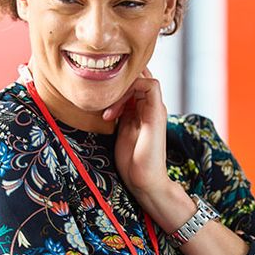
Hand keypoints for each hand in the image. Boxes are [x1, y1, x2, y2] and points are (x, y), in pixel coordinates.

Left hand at [102, 70, 185, 226]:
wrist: (144, 181)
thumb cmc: (130, 161)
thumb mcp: (119, 129)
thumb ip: (118, 111)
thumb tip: (100, 97)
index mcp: (142, 108)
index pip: (132, 79)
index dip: (115, 83)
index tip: (96, 101)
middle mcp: (150, 105)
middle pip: (139, 73)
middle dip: (117, 81)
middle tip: (99, 100)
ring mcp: (155, 107)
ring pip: (143, 76)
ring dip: (120, 88)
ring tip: (106, 112)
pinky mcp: (157, 112)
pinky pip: (150, 85)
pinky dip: (129, 91)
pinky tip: (113, 112)